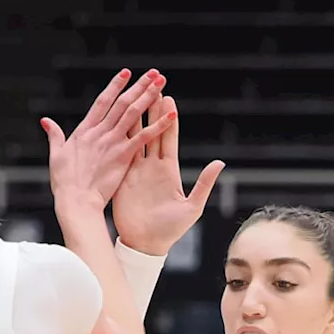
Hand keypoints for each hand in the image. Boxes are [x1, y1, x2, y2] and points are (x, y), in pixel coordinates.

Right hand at [42, 69, 173, 214]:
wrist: (75, 201)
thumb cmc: (64, 183)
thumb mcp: (56, 155)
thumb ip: (54, 135)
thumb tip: (45, 120)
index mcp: (84, 130)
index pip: (103, 101)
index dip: (115, 86)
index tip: (126, 73)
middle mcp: (100, 132)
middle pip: (122, 102)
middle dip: (139, 85)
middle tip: (154, 72)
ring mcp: (112, 142)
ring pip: (134, 113)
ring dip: (149, 96)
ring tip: (161, 82)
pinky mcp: (123, 155)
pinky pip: (144, 136)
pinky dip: (159, 125)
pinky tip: (172, 114)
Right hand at [111, 95, 224, 255]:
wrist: (146, 244)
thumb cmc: (171, 230)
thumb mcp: (192, 207)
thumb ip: (203, 183)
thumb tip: (219, 162)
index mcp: (168, 171)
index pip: (168, 138)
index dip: (168, 118)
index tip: (167, 98)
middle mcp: (152, 167)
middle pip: (151, 132)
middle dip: (150, 111)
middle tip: (149, 88)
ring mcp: (136, 172)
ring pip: (134, 139)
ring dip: (133, 120)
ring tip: (131, 99)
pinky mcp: (122, 179)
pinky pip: (120, 155)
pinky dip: (118, 139)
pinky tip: (113, 124)